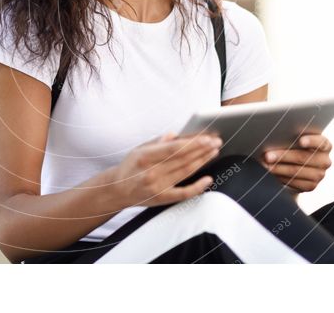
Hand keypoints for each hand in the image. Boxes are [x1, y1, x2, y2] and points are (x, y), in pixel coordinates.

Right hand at [107, 132, 222, 208]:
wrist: (117, 189)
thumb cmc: (129, 166)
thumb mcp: (139, 149)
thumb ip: (157, 142)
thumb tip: (176, 135)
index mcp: (146, 157)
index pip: (174, 149)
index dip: (193, 143)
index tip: (207, 138)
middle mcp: (152, 172)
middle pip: (183, 159)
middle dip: (202, 150)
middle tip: (216, 142)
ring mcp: (158, 186)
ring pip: (185, 172)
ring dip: (202, 161)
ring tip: (214, 152)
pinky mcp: (162, 198)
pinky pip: (183, 193)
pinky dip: (197, 187)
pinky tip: (208, 179)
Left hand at [258, 133, 332, 193]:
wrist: (298, 164)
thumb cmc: (294, 145)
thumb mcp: (295, 139)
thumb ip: (291, 136)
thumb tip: (273, 136)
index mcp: (325, 145)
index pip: (321, 142)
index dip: (311, 141)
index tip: (301, 141)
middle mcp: (325, 161)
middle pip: (303, 157)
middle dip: (283, 156)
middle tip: (267, 156)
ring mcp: (320, 175)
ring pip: (296, 171)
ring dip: (278, 168)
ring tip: (265, 165)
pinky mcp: (311, 186)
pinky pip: (294, 182)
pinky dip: (280, 177)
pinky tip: (271, 173)